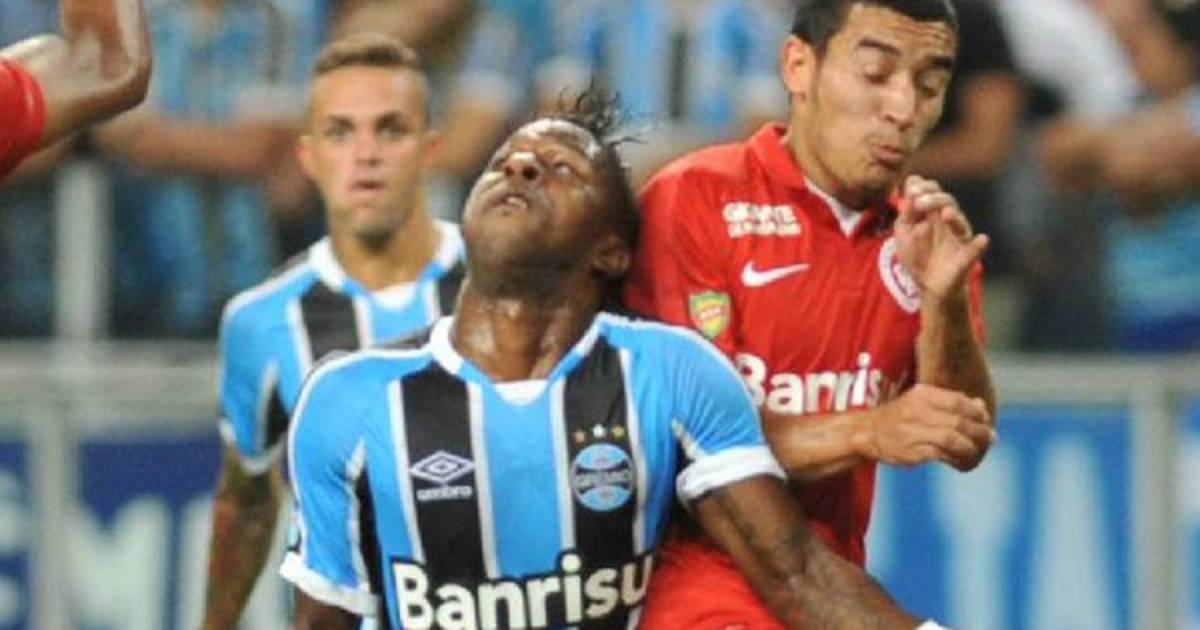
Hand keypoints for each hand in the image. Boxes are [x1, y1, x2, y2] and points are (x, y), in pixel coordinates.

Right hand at [865, 383, 993, 469]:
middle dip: (980, 431)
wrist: (866, 432)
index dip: (977, 412)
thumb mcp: (921, 402)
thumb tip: (981, 406)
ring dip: (971, 447)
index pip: (959, 401)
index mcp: (922, 394)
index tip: (985, 420)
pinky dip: (956, 458)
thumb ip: (950, 403)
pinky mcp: (912, 451)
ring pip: (953, 439)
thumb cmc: (900, 417)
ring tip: (977, 450)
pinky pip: (942, 455)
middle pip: (959, 421)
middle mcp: (917, 411)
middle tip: (991, 438)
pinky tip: (961, 461)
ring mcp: (913, 431)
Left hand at [894, 175, 988, 301]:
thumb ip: (905, 213)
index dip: (924, 187)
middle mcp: (948, 222)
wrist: (927, 285)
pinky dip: (978, 245)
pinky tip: (982, 240)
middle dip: (934, 198)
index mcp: (932, 213)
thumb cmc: (916, 256)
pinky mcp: (966, 256)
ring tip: (945, 215)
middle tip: (919, 202)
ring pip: (960, 221)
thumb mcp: (903, 234)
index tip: (911, 190)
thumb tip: (909, 187)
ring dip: (953, 215)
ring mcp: (958, 237)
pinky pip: (975, 249)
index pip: (933, 192)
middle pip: (947, 201)